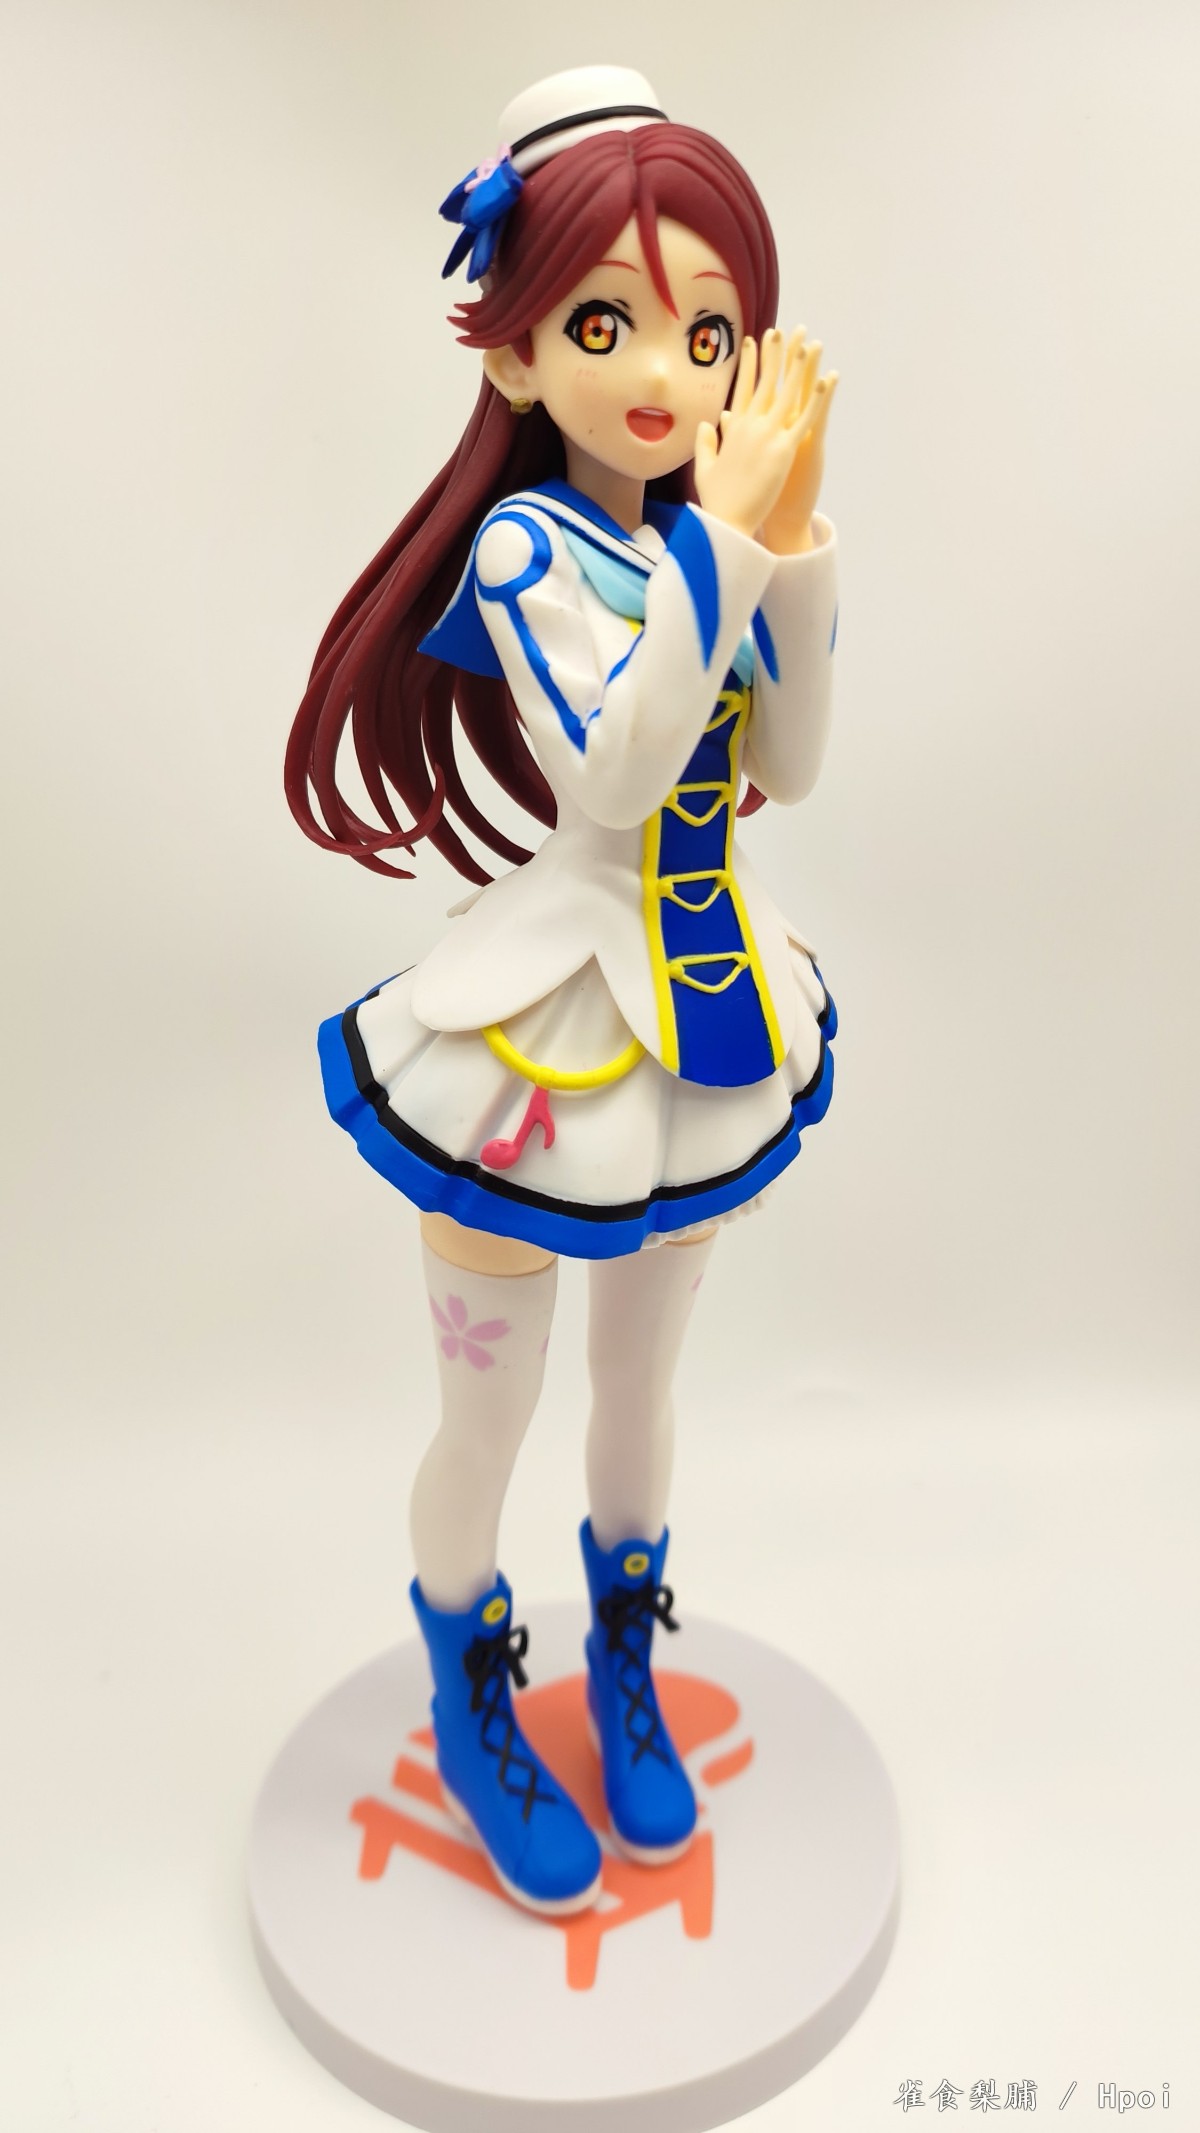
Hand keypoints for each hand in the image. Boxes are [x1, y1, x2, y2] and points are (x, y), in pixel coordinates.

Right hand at [693, 327, 833, 546]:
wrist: (727, 521)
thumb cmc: (717, 500)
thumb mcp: (705, 467)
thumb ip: (705, 442)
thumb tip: (706, 423)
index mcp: (733, 429)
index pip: (743, 387)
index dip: (750, 363)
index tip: (754, 342)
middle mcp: (750, 426)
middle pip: (767, 382)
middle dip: (775, 355)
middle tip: (783, 331)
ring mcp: (768, 436)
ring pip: (788, 393)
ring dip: (799, 367)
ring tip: (808, 343)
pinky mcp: (785, 450)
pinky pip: (806, 418)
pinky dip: (817, 398)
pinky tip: (827, 379)